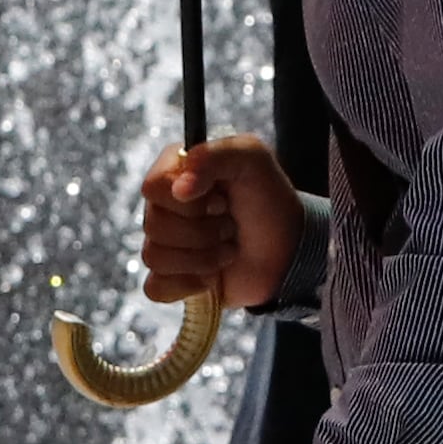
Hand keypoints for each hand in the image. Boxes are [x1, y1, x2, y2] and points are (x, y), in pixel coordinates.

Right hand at [142, 133, 303, 312]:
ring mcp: (166, 244)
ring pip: (154, 257)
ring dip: (202, 258)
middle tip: (230, 226)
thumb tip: (180, 189)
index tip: (221, 200)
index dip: (188, 201)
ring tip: (228, 249)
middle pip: (153, 225)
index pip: (153, 186)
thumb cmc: (270, 201)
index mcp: (175, 173)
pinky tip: (211, 279)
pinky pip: (155, 287)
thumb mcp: (252, 159)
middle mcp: (164, 207)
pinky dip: (187, 286)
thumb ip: (214, 156)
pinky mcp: (172, 279)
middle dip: (203, 231)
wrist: (289, 251)